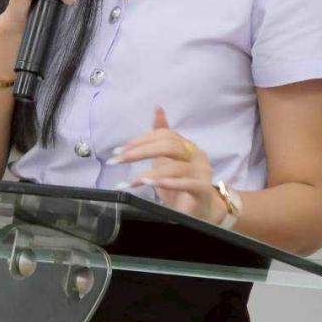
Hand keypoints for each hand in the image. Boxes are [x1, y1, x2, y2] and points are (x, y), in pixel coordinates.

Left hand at [110, 106, 226, 223]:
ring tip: (131, 181)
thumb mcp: (166, 160)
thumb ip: (160, 138)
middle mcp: (197, 155)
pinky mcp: (204, 191)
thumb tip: (157, 108)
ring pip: (176, 167)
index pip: (165, 134)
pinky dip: (169, 183)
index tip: (119, 150)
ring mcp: (202, 172)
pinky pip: (189, 184)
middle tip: (118, 160)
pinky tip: (152, 184)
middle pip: (169, 146)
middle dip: (140, 152)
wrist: (202, 213)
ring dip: (149, 173)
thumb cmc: (181, 185)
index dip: (141, 140)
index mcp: (187, 146)